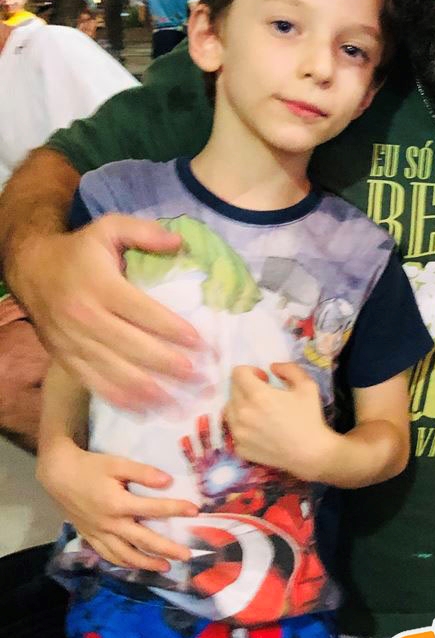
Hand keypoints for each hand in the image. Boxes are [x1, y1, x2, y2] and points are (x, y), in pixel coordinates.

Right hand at [15, 216, 201, 407]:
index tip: (200, 343)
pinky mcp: (66, 359)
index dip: (172, 329)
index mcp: (100, 286)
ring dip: (150, 390)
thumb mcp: (109, 228)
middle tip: (201, 377)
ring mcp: (73, 342)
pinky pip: (95, 383)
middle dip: (169, 365)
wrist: (30, 270)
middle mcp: (85, 318)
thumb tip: (178, 241)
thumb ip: (144, 232)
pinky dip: (122, 399)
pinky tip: (147, 409)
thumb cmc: (79, 251)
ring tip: (181, 401)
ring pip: (115, 372)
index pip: (142, 312)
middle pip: (132, 347)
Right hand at [37, 438, 196, 571]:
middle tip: (186, 556)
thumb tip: (168, 481)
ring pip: (125, 555)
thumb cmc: (90, 467)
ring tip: (164, 567)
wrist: (58, 476)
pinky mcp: (90, 537)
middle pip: (143, 540)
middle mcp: (110, 523)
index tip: (196, 511)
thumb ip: (143, 473)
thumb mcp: (117, 463)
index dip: (176, 509)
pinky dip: (123, 563)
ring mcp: (99, 534)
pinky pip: (109, 555)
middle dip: (166, 549)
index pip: (154, 509)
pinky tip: (135, 565)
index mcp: (118, 504)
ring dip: (146, 563)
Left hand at [223, 363, 333, 480]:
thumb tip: (273, 367)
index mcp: (257, 395)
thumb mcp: (307, 385)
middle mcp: (242, 413)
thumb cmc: (309, 418)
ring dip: (241, 406)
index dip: (251, 371)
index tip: (265, 380)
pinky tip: (260, 431)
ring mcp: (238, 433)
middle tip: (264, 396)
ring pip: (229, 410)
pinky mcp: (240, 448)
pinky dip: (243, 427)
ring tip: (260, 413)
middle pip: (232, 390)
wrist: (310, 453)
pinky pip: (234, 431)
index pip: (237, 373)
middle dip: (246, 387)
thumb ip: (289, 369)